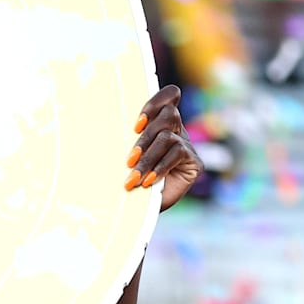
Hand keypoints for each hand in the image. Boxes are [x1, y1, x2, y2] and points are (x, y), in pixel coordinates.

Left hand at [127, 86, 202, 210]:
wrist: (143, 207)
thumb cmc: (132, 179)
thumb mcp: (128, 158)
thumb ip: (128, 142)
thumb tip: (109, 130)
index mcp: (161, 123)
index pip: (170, 96)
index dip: (155, 103)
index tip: (136, 126)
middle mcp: (176, 131)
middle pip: (169, 115)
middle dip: (145, 138)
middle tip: (129, 160)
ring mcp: (186, 145)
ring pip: (169, 137)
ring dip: (148, 157)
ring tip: (134, 177)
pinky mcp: (194, 162)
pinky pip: (178, 154)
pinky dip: (160, 167)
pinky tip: (149, 181)